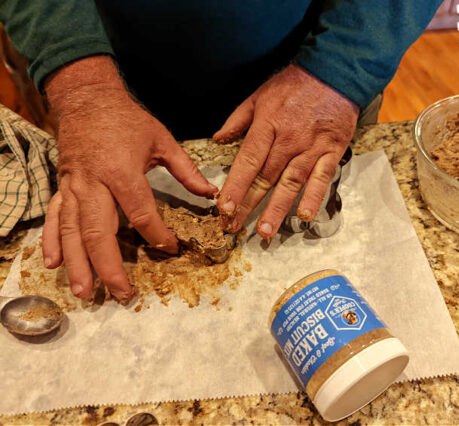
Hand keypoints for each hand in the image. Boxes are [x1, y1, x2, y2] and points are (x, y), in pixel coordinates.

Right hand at [42, 56, 216, 300]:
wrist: (87, 98)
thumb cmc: (127, 120)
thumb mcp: (162, 139)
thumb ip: (186, 170)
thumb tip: (211, 194)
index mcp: (122, 172)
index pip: (140, 213)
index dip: (157, 234)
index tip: (171, 248)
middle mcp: (94, 184)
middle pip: (99, 231)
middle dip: (109, 265)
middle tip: (121, 293)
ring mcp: (73, 187)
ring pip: (72, 230)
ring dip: (78, 262)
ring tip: (84, 291)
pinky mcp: (62, 186)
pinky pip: (54, 218)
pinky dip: (52, 241)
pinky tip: (53, 263)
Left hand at [214, 64, 358, 237]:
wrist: (335, 73)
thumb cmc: (295, 84)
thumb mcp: (259, 95)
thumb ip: (238, 119)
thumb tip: (217, 139)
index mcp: (267, 125)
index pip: (248, 161)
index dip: (236, 186)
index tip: (225, 207)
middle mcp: (288, 140)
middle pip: (266, 178)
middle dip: (249, 205)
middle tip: (236, 228)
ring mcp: (311, 148)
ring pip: (291, 183)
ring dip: (278, 209)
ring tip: (266, 231)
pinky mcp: (331, 152)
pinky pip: (322, 179)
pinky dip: (313, 198)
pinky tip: (304, 216)